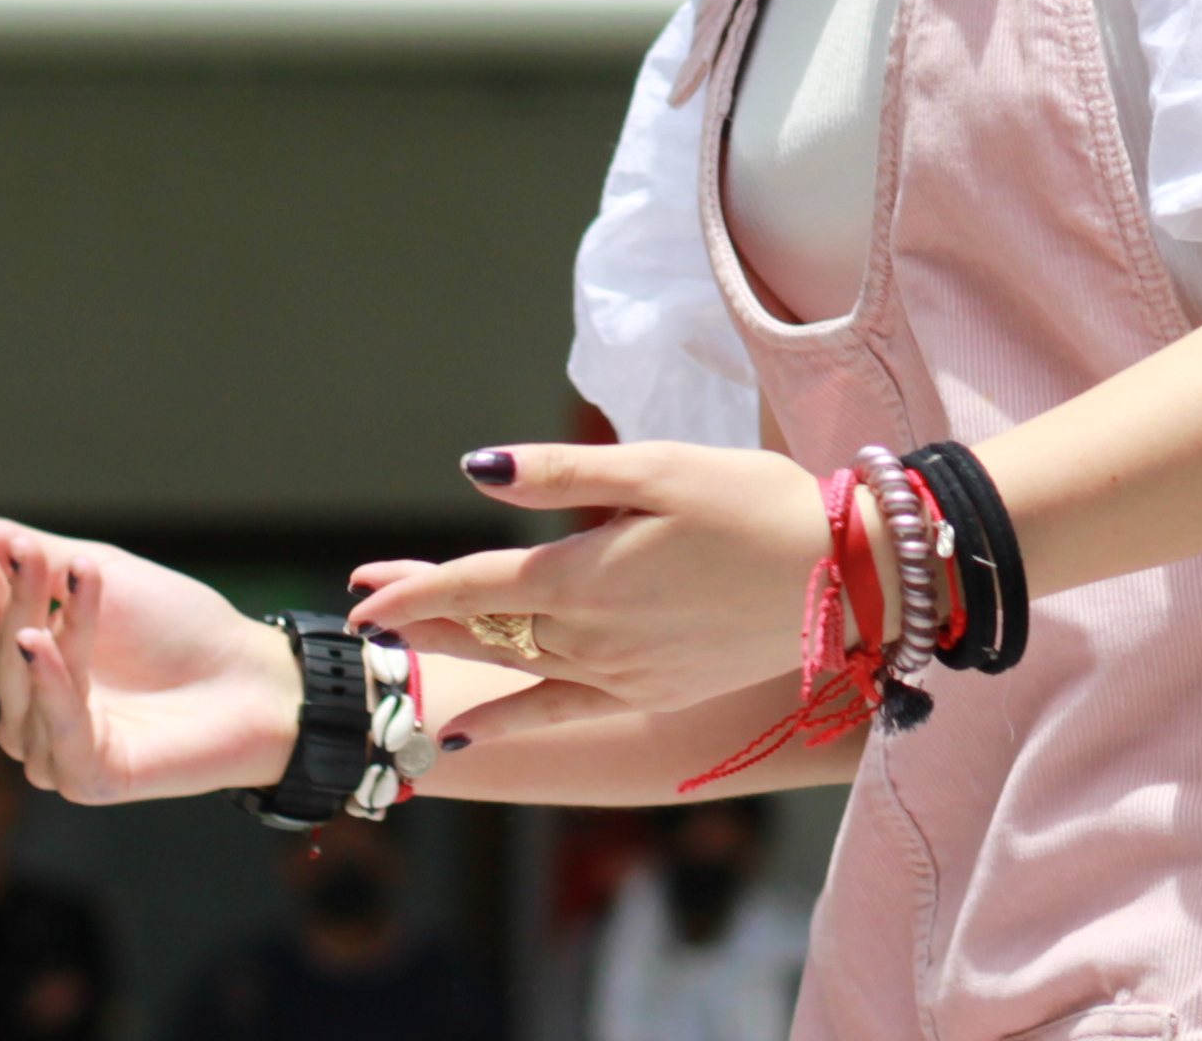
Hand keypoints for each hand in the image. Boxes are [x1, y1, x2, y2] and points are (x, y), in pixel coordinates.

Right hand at [0, 509, 304, 804]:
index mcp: (34, 667)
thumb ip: (26, 555)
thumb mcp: (99, 575)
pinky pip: (57, 730)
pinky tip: (42, 645)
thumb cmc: (178, 626)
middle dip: (11, 597)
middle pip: (3, 653)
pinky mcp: (87, 779)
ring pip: (28, 687)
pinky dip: (52, 685)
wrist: (253, 675)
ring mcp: (57, 750)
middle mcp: (35, 712)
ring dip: (47, 627)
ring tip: (63, 573)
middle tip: (26, 549)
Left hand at [345, 442, 835, 718]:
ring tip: (410, 644)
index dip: (410, 591)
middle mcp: (590, 637)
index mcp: (584, 576)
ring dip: (456, 653)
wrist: (842, 579)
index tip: (359, 595)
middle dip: (419, 617)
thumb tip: (475, 469)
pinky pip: (560, 710)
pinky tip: (470, 731)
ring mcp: (620, 674)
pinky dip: (509, 719)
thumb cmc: (756, 505)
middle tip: (361, 611)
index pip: (472, 587)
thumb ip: (563, 475)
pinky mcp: (651, 691)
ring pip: (513, 665)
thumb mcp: (660, 468)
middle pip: (482, 629)